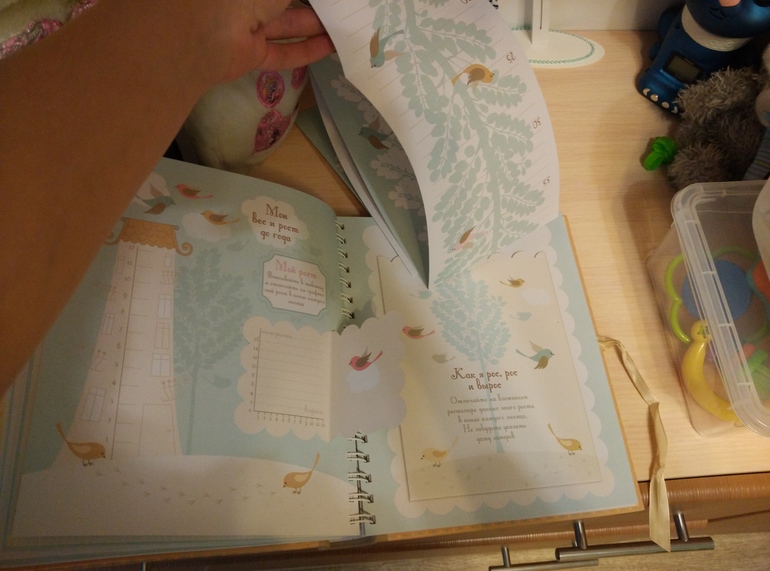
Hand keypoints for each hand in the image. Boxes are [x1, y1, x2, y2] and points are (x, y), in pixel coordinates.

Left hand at [162, 0, 334, 83]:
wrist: (205, 33)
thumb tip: (314, 1)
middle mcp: (242, 1)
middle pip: (282, 2)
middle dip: (312, 4)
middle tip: (341, 7)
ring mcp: (244, 26)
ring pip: (285, 25)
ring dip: (316, 25)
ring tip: (346, 24)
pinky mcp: (249, 54)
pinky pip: (281, 52)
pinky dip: (307, 50)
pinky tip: (332, 47)